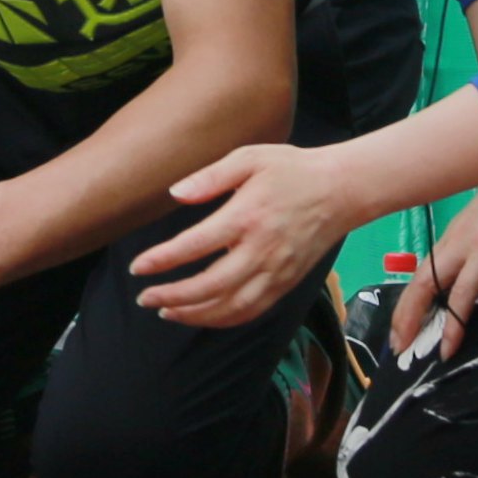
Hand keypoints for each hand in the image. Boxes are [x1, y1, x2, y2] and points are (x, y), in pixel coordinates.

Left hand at [131, 140, 361, 328]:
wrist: (340, 191)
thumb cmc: (290, 169)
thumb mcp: (249, 158)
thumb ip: (210, 177)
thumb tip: (175, 194)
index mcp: (246, 217)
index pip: (195, 246)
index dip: (162, 260)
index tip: (137, 268)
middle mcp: (261, 251)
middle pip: (210, 286)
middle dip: (172, 296)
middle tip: (143, 297)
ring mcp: (276, 272)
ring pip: (231, 307)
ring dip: (194, 315)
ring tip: (165, 311)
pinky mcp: (286, 284)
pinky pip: (252, 311)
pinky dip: (223, 320)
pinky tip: (201, 316)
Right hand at [395, 171, 477, 357]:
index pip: (463, 292)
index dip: (454, 323)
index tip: (446, 351)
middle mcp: (461, 242)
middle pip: (425, 282)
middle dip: (408, 315)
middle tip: (398, 347)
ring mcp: (454, 235)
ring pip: (421, 272)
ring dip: (407, 303)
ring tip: (398, 332)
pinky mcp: (454, 231)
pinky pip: (427, 263)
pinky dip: (416, 287)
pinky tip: (415, 301)